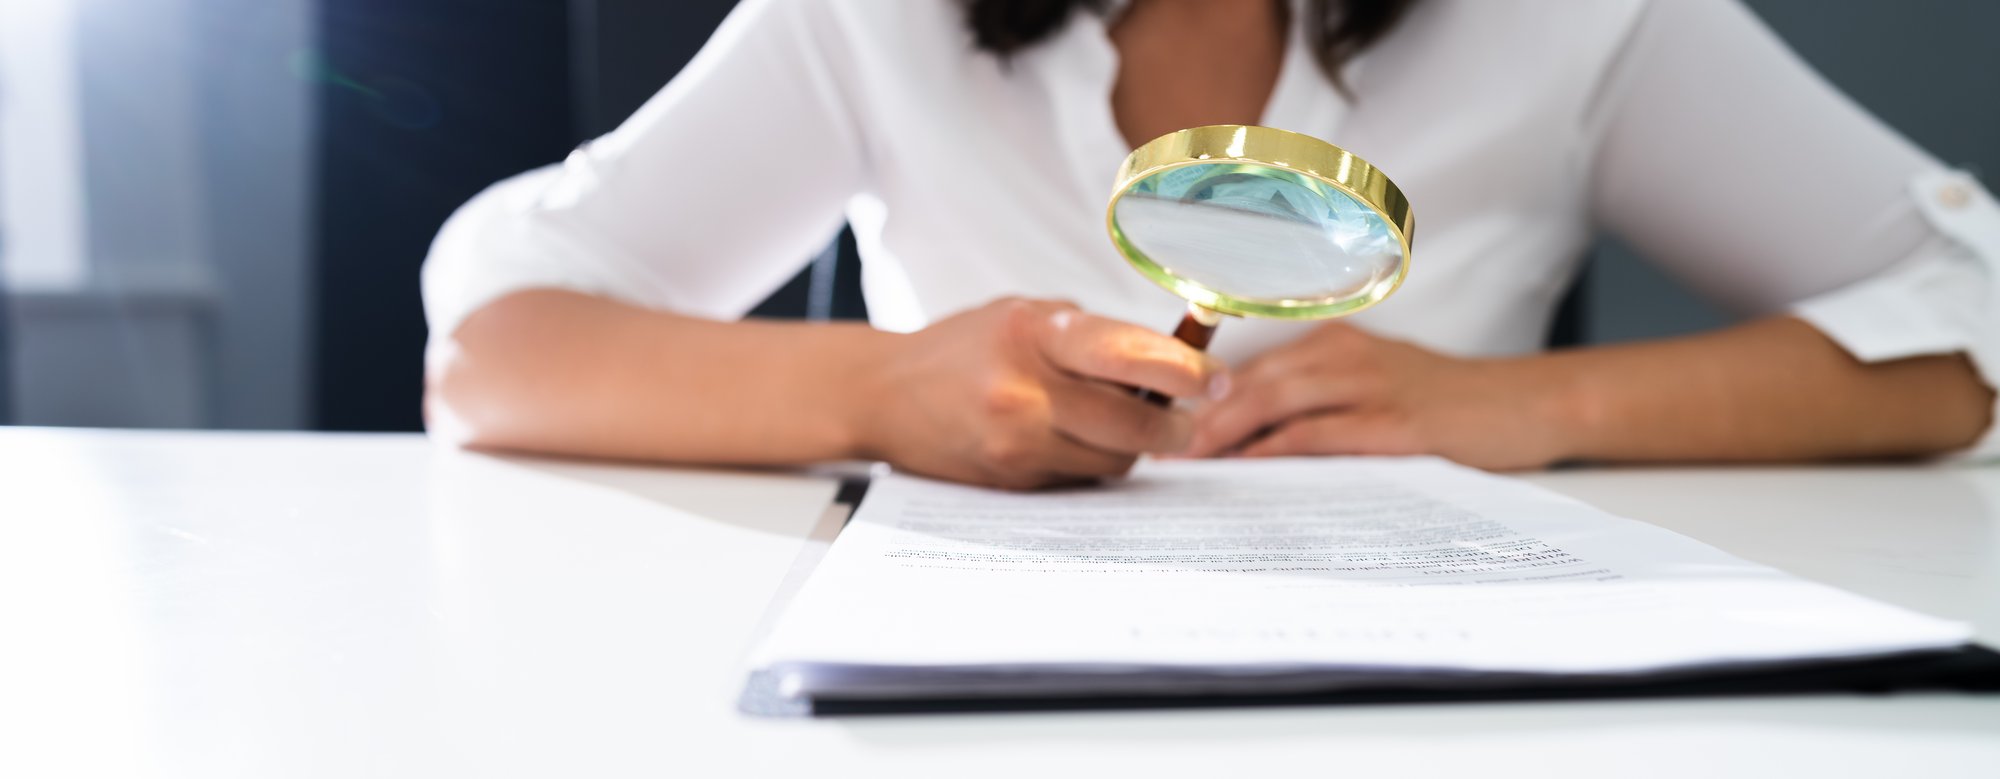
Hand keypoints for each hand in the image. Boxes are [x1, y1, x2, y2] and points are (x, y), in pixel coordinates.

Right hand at [854, 298, 1225, 488]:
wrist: (884, 395)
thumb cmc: (965, 347)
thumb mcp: (1025, 315)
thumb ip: (1091, 334)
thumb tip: (1170, 359)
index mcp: (1033, 334)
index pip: (1129, 355)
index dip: (1186, 370)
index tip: (1216, 379)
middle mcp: (1023, 392)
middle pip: (1133, 423)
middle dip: (1175, 424)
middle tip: (1188, 416)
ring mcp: (1015, 443)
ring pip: (1114, 459)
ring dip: (1136, 445)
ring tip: (1128, 423)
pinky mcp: (1011, 481)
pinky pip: (1082, 478)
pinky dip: (1094, 462)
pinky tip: (1079, 440)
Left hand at [1181, 323, 1573, 468]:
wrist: (1526, 405)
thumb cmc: (1444, 406)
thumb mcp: (1374, 389)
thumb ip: (1315, 405)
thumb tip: (1245, 442)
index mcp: (1333, 343)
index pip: (1249, 369)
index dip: (1199, 397)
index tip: (1159, 425)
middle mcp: (1344, 354)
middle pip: (1250, 382)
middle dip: (1197, 417)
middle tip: (1156, 448)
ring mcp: (1371, 385)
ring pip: (1276, 402)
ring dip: (1224, 433)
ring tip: (1185, 462)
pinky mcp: (1396, 423)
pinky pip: (1321, 434)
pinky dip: (1276, 451)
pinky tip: (1246, 470)